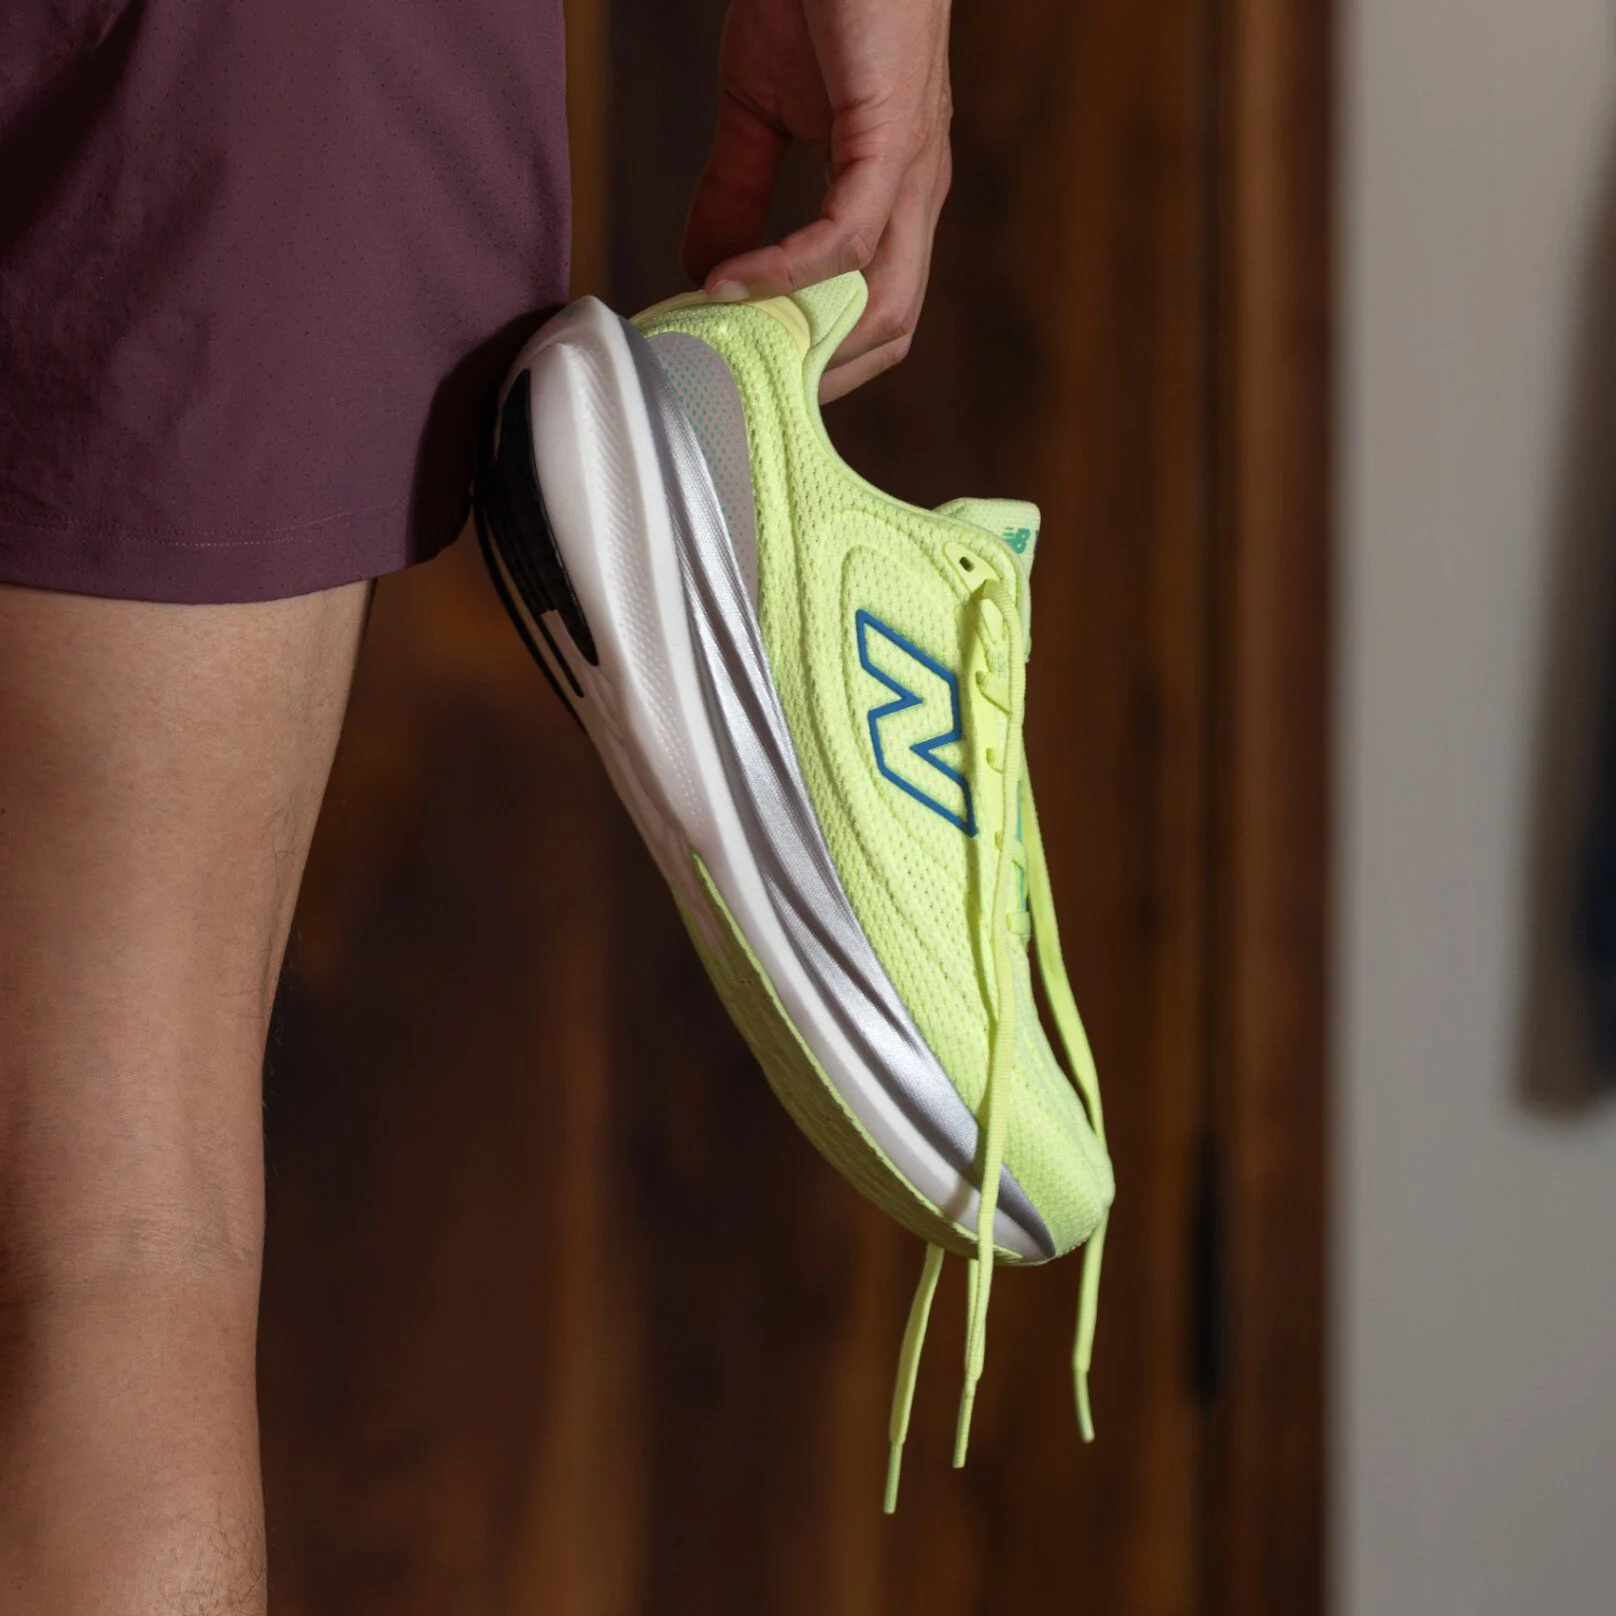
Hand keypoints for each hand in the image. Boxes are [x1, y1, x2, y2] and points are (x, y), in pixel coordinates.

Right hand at [680, 0, 953, 401]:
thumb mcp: (760, 112)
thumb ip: (737, 193)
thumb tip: (705, 271)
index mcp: (890, 197)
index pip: (875, 312)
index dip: (824, 360)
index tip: (756, 378)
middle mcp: (914, 195)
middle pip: (892, 328)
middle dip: (822, 376)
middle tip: (749, 390)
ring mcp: (910, 169)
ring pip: (883, 300)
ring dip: (805, 338)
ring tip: (734, 345)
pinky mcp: (891, 133)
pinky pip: (848, 234)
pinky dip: (789, 271)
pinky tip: (732, 283)